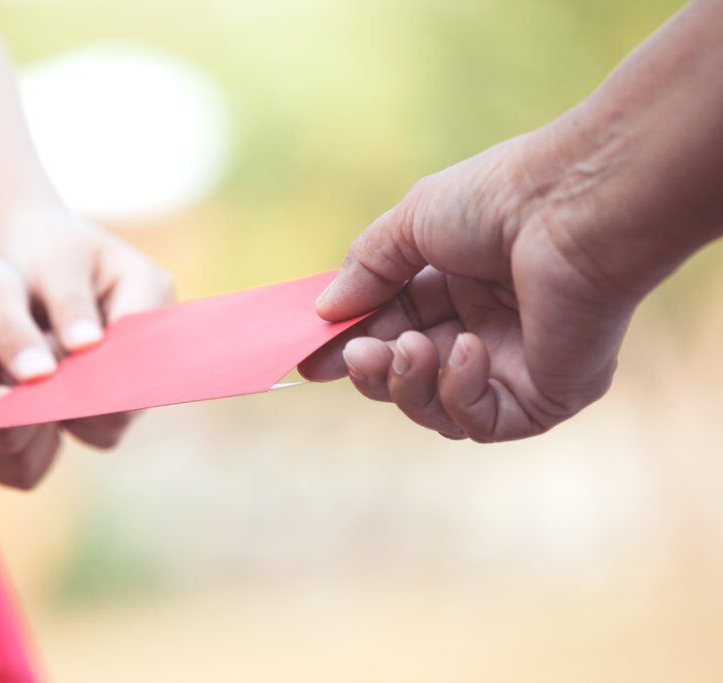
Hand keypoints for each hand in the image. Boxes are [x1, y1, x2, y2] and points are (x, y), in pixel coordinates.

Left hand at [0, 205, 174, 448]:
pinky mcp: (115, 388)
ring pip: (120, 417)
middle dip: (91, 402)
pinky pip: (101, 424)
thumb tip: (86, 348)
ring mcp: (139, 365)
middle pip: (139, 390)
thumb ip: (70, 305)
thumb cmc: (40, 249)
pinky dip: (71, 422)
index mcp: (151, 288)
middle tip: (39, 405)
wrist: (28, 254)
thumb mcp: (52, 265)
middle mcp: (156, 332)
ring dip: (79, 417)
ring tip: (35, 400)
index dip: (109, 374)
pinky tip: (38, 405)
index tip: (62, 389)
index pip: (144, 344)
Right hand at [0, 241, 63, 487]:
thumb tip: (42, 377)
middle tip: (59, 372)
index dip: (31, 402)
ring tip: (47, 387)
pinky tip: (41, 405)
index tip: (60, 374)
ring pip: (21, 470)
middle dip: (47, 415)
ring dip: (49, 435)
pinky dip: (42, 446)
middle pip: (10, 448)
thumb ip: (14, 330)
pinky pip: (22, 472)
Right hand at [300, 132, 640, 441]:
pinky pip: (484, 422)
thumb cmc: (498, 200)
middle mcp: (486, 329)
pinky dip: (461, 392)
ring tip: (411, 349)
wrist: (571, 206)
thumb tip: (324, 313)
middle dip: (373, 372)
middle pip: (409, 378)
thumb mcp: (410, 224)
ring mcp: (515, 366)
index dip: (351, 346)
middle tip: (354, 355)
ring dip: (409, 385)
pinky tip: (468, 348)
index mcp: (457, 288)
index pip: (392, 332)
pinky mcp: (546, 395)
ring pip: (438, 412)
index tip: (310, 359)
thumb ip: (366, 270)